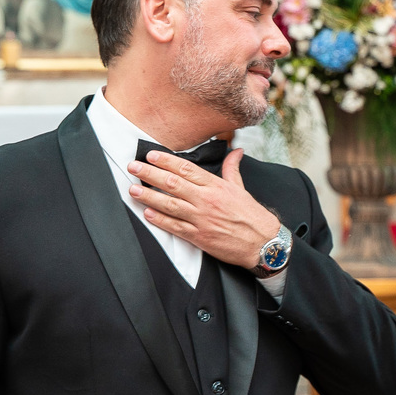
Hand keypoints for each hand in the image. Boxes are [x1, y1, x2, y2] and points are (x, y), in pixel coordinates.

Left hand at [127, 148, 280, 269]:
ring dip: (148, 196)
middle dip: (150, 174)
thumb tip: (234, 150)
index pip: (186, 168)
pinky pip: (175, 227)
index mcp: (215, 186)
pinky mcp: (199, 237)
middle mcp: (206, 200)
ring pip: (169, 204)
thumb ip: (232, 168)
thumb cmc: (252, 216)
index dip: (166, 161)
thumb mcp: (241, 188)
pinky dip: (160, 220)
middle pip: (173, 183)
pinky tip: (147, 214)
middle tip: (133, 167)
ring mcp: (201, 219)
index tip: (150, 155)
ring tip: (133, 189)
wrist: (263, 243)